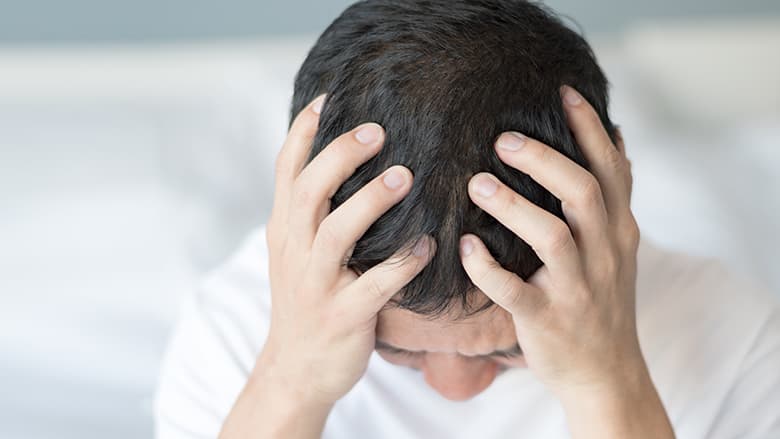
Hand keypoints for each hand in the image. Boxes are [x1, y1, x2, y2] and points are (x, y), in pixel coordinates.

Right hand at [258, 95, 435, 405]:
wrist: (296, 371)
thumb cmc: (307, 301)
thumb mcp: (295, 254)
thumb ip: (311, 213)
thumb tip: (339, 163)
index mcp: (284, 230)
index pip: (286, 171)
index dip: (303, 132)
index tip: (328, 99)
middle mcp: (294, 251)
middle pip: (309, 191)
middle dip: (341, 156)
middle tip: (377, 131)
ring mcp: (316, 285)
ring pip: (337, 233)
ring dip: (372, 201)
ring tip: (406, 177)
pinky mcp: (343, 316)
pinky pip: (376, 285)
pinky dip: (403, 262)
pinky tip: (429, 244)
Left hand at [459, 85, 643, 395]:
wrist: (604, 374)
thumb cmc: (601, 300)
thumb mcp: (619, 247)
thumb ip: (612, 196)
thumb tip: (616, 136)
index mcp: (618, 231)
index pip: (609, 168)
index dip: (589, 129)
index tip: (564, 91)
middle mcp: (603, 253)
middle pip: (581, 191)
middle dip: (543, 159)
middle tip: (503, 139)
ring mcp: (576, 288)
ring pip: (551, 236)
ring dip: (512, 206)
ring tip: (477, 183)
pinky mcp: (546, 320)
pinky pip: (514, 290)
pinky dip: (487, 267)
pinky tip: (466, 245)